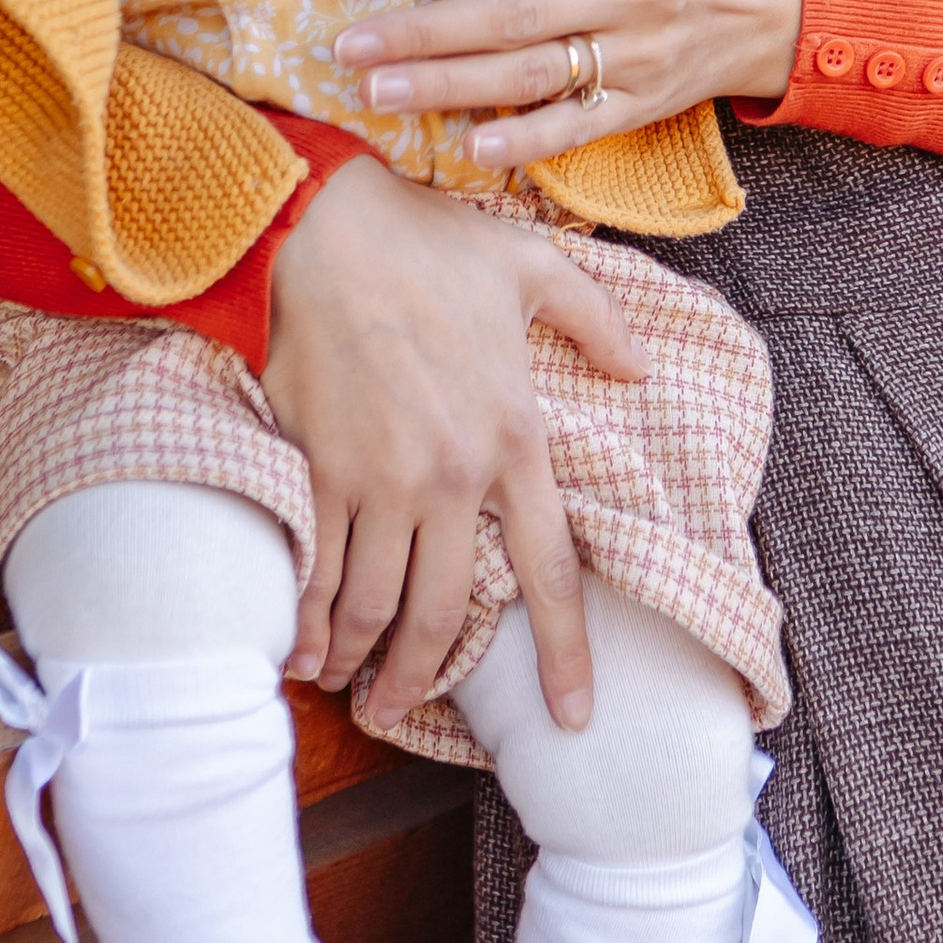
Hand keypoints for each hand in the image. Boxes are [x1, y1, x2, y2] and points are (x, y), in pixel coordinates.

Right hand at [262, 154, 638, 727]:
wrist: (326, 226)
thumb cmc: (429, 243)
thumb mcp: (534, 268)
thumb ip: (597, 322)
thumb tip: (642, 368)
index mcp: (515, 436)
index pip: (551, 570)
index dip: (563, 653)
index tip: (573, 716)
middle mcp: (453, 474)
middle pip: (446, 612)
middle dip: (421, 675)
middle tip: (401, 710)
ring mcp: (382, 478)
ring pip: (375, 604)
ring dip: (360, 659)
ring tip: (348, 685)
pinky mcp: (318, 468)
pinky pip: (314, 569)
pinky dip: (305, 621)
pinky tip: (300, 649)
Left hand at [333, 0, 804, 165]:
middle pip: (507, 15)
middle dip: (420, 33)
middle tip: (348, 45)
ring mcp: (635, 53)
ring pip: (531, 76)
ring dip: (450, 90)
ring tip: (377, 95)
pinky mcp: (642, 102)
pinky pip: (579, 127)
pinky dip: (528, 142)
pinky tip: (471, 149)